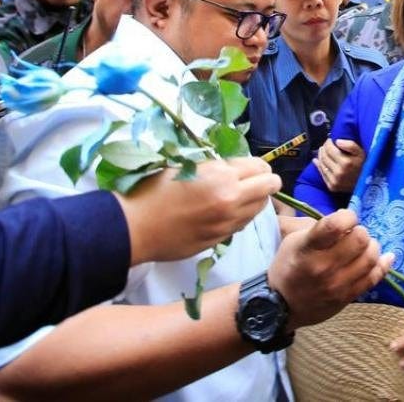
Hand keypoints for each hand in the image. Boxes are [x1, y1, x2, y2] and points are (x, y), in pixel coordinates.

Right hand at [118, 157, 280, 264]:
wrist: (134, 227)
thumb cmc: (152, 190)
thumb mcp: (187, 167)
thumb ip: (217, 168)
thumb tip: (236, 168)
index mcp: (222, 177)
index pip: (259, 167)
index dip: (258, 165)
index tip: (253, 166)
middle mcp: (232, 200)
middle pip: (269, 187)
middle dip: (266, 180)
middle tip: (256, 179)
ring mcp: (228, 222)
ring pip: (259, 208)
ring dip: (255, 199)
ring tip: (240, 195)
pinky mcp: (221, 239)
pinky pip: (243, 223)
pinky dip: (241, 215)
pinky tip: (227, 211)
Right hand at [269, 208, 393, 329]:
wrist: (280, 307)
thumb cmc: (288, 267)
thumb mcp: (293, 240)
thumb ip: (319, 227)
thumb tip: (346, 220)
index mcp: (307, 248)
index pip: (336, 225)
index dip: (348, 216)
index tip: (346, 218)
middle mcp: (323, 266)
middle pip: (360, 240)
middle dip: (361, 231)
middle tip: (355, 234)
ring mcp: (337, 284)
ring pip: (370, 258)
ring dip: (372, 246)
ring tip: (364, 246)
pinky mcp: (347, 297)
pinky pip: (374, 278)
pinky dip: (384, 264)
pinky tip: (386, 256)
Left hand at [314, 138, 364, 192]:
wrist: (367, 184)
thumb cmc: (365, 166)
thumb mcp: (361, 153)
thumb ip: (350, 145)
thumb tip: (337, 141)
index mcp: (346, 162)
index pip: (329, 149)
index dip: (328, 143)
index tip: (330, 140)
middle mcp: (339, 172)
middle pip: (324, 156)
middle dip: (324, 148)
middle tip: (326, 145)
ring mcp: (334, 180)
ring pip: (322, 164)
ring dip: (320, 156)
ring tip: (323, 151)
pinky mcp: (332, 186)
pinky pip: (322, 174)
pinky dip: (318, 166)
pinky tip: (317, 160)